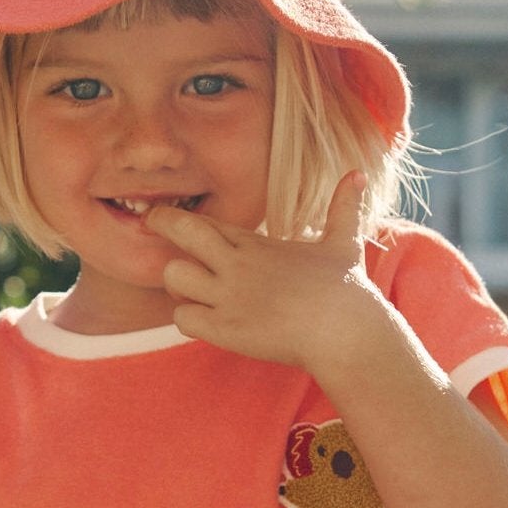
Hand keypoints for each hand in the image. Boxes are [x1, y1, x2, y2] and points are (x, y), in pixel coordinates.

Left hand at [149, 171, 384, 374]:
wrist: (347, 333)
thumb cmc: (347, 291)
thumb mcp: (345, 242)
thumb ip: (344, 207)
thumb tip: (358, 173)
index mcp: (258, 244)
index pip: (207, 221)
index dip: (185, 220)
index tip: (167, 217)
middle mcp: (239, 264)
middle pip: (182, 231)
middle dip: (162, 224)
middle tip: (149, 224)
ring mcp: (230, 296)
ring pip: (174, 277)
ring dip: (176, 284)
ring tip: (189, 290)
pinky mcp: (227, 329)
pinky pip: (183, 318)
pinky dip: (188, 319)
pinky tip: (206, 321)